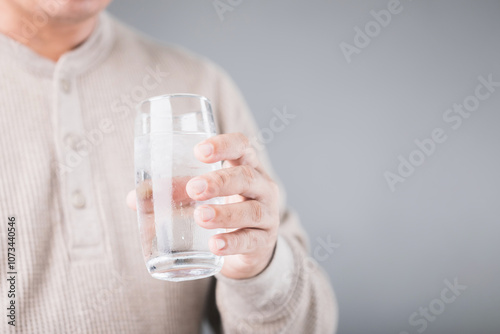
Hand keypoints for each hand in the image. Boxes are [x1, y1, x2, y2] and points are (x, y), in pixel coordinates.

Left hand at [126, 133, 279, 279]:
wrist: (251, 246)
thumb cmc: (226, 209)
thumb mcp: (204, 196)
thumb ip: (174, 192)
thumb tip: (136, 197)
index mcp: (246, 166)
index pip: (242, 146)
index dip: (223, 145)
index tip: (199, 151)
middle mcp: (262, 187)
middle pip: (247, 177)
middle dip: (220, 181)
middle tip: (194, 189)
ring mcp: (267, 215)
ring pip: (251, 210)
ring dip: (224, 213)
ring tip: (200, 217)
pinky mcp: (264, 241)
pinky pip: (251, 240)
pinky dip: (232, 242)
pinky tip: (214, 245)